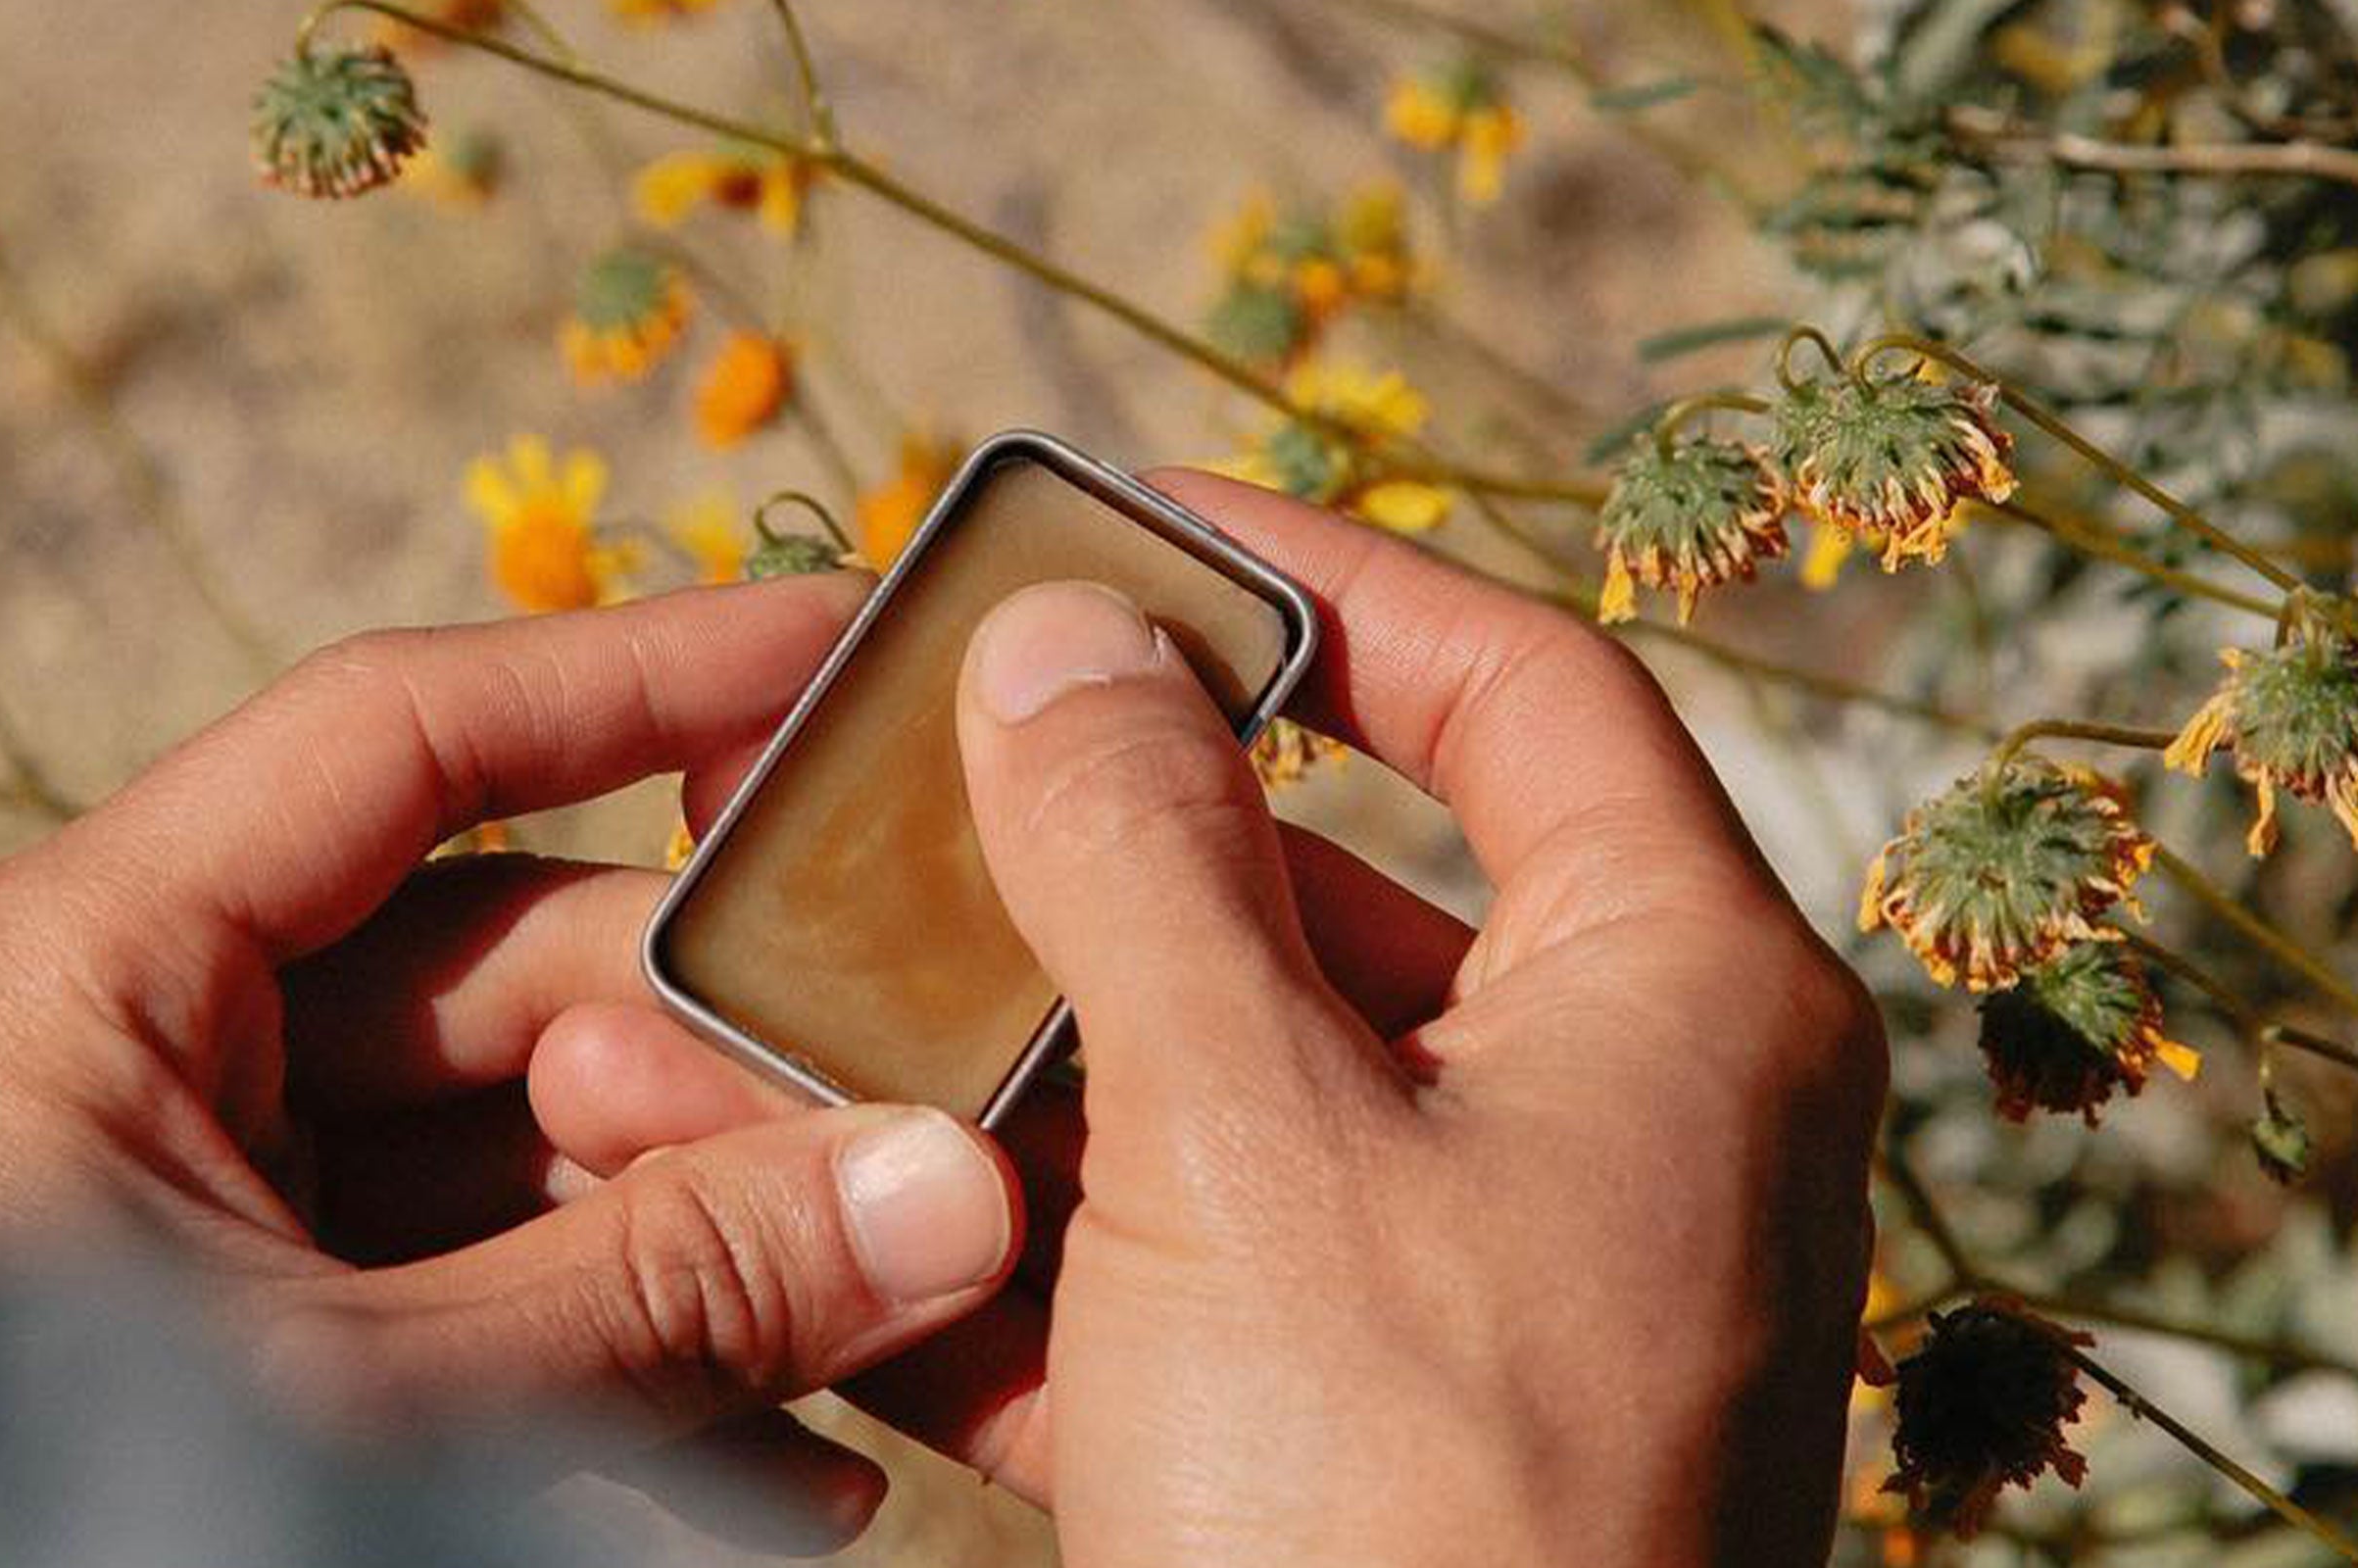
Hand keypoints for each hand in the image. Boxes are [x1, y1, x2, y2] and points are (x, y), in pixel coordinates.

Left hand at [0, 575, 1026, 1553]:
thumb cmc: (32, 1532)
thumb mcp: (369, 1412)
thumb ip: (656, 1296)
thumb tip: (948, 1191)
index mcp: (66, 974)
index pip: (396, 739)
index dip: (638, 678)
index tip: (837, 649)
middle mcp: (111, 1036)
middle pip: (490, 964)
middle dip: (713, 1069)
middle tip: (923, 1136)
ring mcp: (165, 1181)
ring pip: (496, 1139)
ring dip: (688, 1240)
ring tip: (885, 1328)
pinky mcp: (215, 1308)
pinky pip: (445, 1270)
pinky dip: (597, 1345)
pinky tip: (781, 1458)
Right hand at [530, 473, 1882, 1565]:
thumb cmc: (1415, 1506)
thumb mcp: (1252, 1138)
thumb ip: (1145, 860)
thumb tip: (1067, 640)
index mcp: (1675, 1007)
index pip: (1514, 689)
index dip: (1315, 578)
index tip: (1115, 530)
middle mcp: (1599, 1131)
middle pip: (1314, 899)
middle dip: (1066, 854)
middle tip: (887, 772)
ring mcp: (1462, 1292)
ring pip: (1197, 1103)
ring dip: (971, 1060)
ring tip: (749, 992)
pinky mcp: (1342, 1433)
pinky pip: (1159, 1285)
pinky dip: (986, 1245)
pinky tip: (783, 1192)